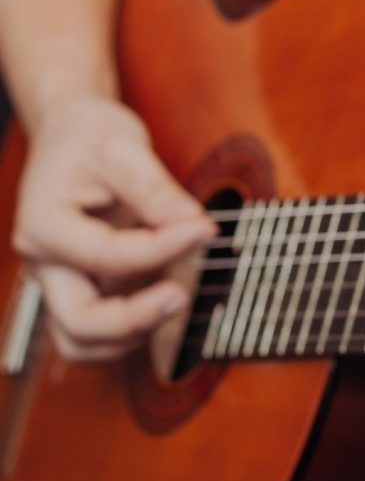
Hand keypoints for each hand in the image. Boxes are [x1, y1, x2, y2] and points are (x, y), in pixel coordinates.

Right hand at [12, 95, 216, 360]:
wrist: (74, 136)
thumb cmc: (92, 138)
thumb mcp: (123, 147)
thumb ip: (155, 188)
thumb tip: (192, 222)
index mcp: (44, 224)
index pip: (106, 256)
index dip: (162, 248)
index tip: (205, 229)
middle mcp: (45, 263)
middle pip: (80, 323)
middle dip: (137, 319)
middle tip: (184, 294)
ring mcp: (62, 283)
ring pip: (85, 344)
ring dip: (136, 334)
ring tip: (179, 295)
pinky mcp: (85, 291)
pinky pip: (101, 337)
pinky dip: (135, 331)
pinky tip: (168, 296)